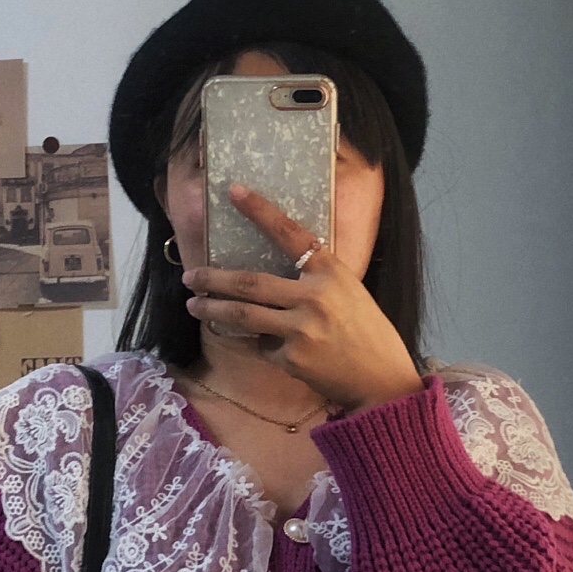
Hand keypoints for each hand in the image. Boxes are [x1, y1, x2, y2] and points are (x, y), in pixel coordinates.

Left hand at [183, 184, 423, 412]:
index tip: (234, 191)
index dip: (260, 211)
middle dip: (212, 279)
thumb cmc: (366, 332)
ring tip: (194, 306)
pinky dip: (258, 344)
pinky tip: (265, 346)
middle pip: (248, 282)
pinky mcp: (291, 358)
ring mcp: (301, 329)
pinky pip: (261, 346)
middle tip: (190, 277)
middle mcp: (314, 296)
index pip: (290, 233)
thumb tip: (270, 275)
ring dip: (212, 310)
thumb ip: (314, 279)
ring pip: (242, 315)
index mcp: (331, 272)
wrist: (382, 380)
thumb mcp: (348, 292)